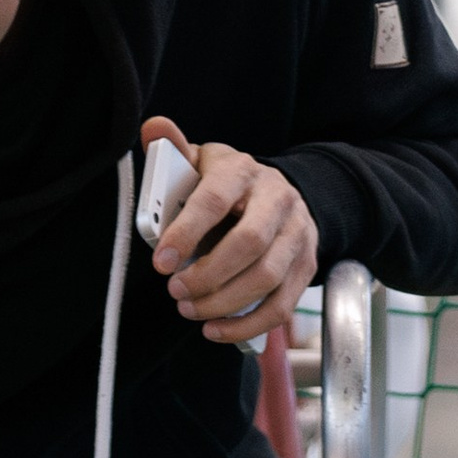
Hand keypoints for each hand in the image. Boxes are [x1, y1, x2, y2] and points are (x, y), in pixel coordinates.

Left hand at [141, 118, 317, 345]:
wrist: (277, 196)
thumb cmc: (226, 185)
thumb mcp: (200, 163)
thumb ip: (174, 152)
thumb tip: (152, 128)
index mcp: (242, 171)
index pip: (215, 200)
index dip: (186, 233)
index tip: (161, 263)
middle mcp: (277, 199)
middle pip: (248, 243)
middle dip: (207, 275)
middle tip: (175, 291)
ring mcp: (297, 233)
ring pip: (266, 276)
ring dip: (223, 302)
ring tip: (189, 309)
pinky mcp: (305, 265)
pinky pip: (281, 305)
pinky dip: (246, 325)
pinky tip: (214, 329)